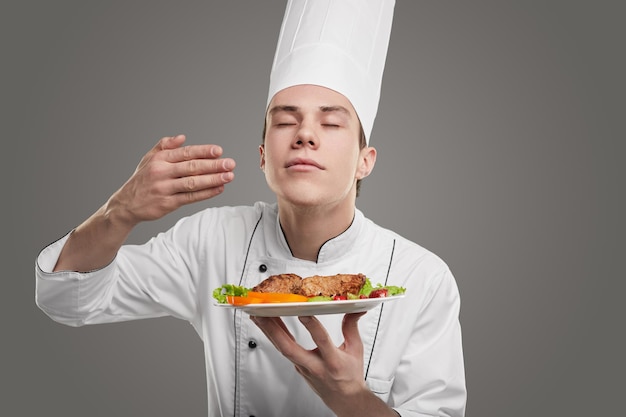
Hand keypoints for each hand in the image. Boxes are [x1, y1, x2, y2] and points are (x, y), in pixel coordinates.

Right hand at [110, 135, 234, 225]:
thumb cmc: (142, 179)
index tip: (218, 151)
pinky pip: (190, 197)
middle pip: (192, 167)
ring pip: (193, 183)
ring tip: (229, 176)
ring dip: (213, 179)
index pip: (185, 153)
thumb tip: (182, 137)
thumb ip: (165, 145)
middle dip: (213, 165)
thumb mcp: (148, 158)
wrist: (126, 204)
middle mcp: (162, 172)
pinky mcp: (168, 204)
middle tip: (230, 163)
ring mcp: (165, 189)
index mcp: (159, 159)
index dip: (203, 151)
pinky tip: (218, 189)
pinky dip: (206, 193)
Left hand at [252, 313, 382, 415]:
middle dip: (274, 330)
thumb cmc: (350, 375)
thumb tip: (356, 308)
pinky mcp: (297, 367)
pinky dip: (274, 336)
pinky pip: (283, 350)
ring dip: (268, 331)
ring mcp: (303, 368)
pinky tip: (268, 324)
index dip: (311, 327)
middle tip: (263, 313)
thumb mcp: (356, 350)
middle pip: (289, 349)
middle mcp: (315, 366)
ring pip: (282, 349)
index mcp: (332, 361)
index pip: (321, 341)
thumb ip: (352, 327)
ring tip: (258, 314)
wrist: (344, 399)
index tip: (303, 313)